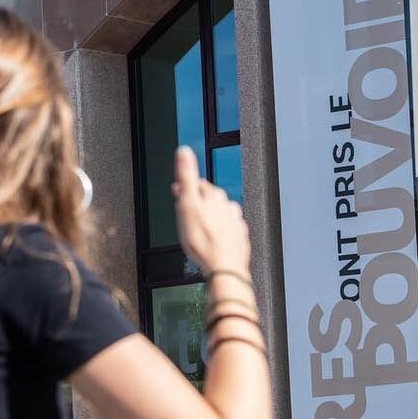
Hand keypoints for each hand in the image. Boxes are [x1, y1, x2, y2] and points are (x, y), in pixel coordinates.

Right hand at [172, 146, 249, 276]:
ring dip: (209, 219)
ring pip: (220, 215)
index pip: (198, 184)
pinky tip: (212, 240)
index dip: (185, 188)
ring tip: (198, 230)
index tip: (177, 192)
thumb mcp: (187, 204)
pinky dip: (219, 233)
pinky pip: (227, 231)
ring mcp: (236, 223)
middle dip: (198, 204)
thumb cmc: (203, 240)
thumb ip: (186, 176)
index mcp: (215, 196)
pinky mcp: (240, 238)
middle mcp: (229, 207)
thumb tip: (184, 150)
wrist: (224, 268)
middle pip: (210, 200)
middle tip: (185, 213)